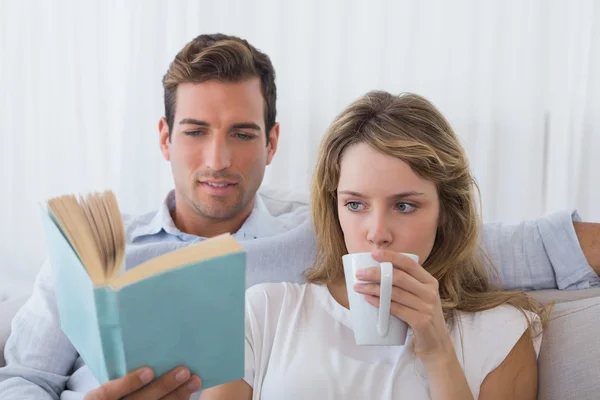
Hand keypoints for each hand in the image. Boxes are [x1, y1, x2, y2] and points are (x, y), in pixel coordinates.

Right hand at [84, 366, 201, 399]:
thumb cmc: (111, 386)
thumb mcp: (107, 377)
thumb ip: (119, 365)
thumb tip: (140, 333)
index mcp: (97, 398)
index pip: (109, 392)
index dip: (130, 382)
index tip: (149, 371)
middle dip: (163, 386)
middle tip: (183, 371)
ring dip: (178, 395)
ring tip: (194, 380)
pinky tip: (190, 391)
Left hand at [353, 249, 453, 363]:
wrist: (436, 345)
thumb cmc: (421, 317)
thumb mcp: (419, 297)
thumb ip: (406, 285)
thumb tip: (377, 272)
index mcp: (429, 281)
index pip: (409, 263)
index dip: (391, 257)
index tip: (373, 254)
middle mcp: (430, 292)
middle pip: (399, 277)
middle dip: (376, 273)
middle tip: (359, 274)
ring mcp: (427, 307)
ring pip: (395, 293)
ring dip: (373, 288)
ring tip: (358, 287)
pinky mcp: (421, 321)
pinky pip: (396, 309)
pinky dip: (380, 303)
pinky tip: (368, 299)